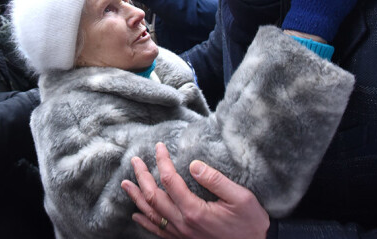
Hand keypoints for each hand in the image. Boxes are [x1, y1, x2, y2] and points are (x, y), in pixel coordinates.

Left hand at [121, 143, 269, 238]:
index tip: (159, 147)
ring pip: (151, 214)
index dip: (162, 161)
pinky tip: (136, 214)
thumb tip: (194, 164)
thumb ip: (216, 180)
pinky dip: (144, 221)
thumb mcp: (241, 198)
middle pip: (154, 196)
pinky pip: (158, 231)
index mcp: (195, 211)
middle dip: (142, 176)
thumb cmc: (250, 224)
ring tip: (126, 184)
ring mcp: (181, 235)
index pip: (170, 180)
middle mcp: (183, 224)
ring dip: (137, 197)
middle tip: (135, 161)